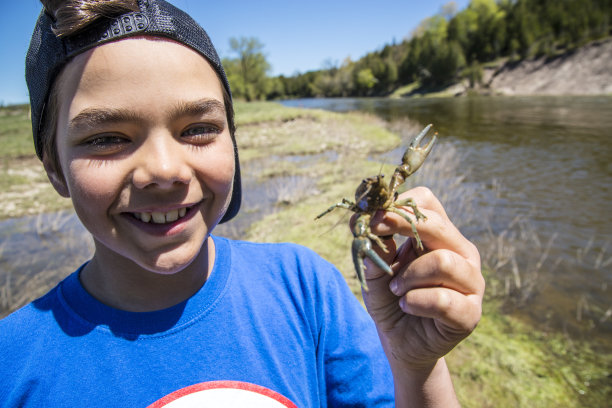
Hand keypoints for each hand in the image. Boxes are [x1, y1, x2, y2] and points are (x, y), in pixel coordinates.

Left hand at [358, 186, 483, 371]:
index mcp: (441, 236)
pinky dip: (416, 302)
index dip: (398, 203)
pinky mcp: (471, 312)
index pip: (427, 201)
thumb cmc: (391, 299)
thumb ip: (373, 246)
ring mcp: (472, 282)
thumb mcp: (375, 269)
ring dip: (409, 276)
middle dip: (399, 226)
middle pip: (436, 225)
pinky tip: (407, 307)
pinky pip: (443, 299)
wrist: (400, 342)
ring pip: (443, 261)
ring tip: (397, 290)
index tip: (372, 216)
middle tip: (374, 235)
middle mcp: (462, 253)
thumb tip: (361, 221)